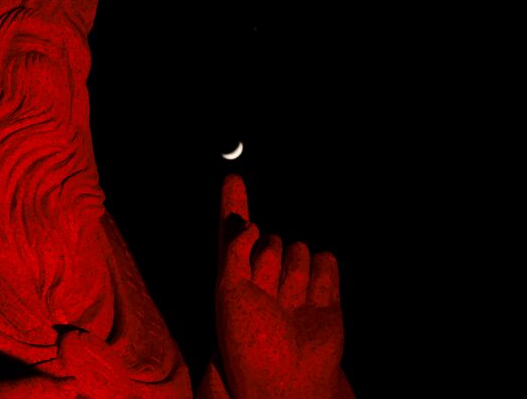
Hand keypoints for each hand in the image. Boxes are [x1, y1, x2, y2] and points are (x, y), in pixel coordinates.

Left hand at [215, 175, 352, 398]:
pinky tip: (312, 303)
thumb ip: (234, 249)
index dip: (233, 202)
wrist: (287, 378)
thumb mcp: (228, 290)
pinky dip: (321, 276)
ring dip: (294, 274)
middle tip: (267, 301)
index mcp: (235, 274)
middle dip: (269, 262)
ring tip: (288, 309)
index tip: (233, 177)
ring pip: (298, 247)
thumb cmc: (248, 339)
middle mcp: (264, 274)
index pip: (233, 231)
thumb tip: (250, 223)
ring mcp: (295, 282)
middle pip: (271, 238)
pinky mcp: (325, 291)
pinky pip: (326, 259)